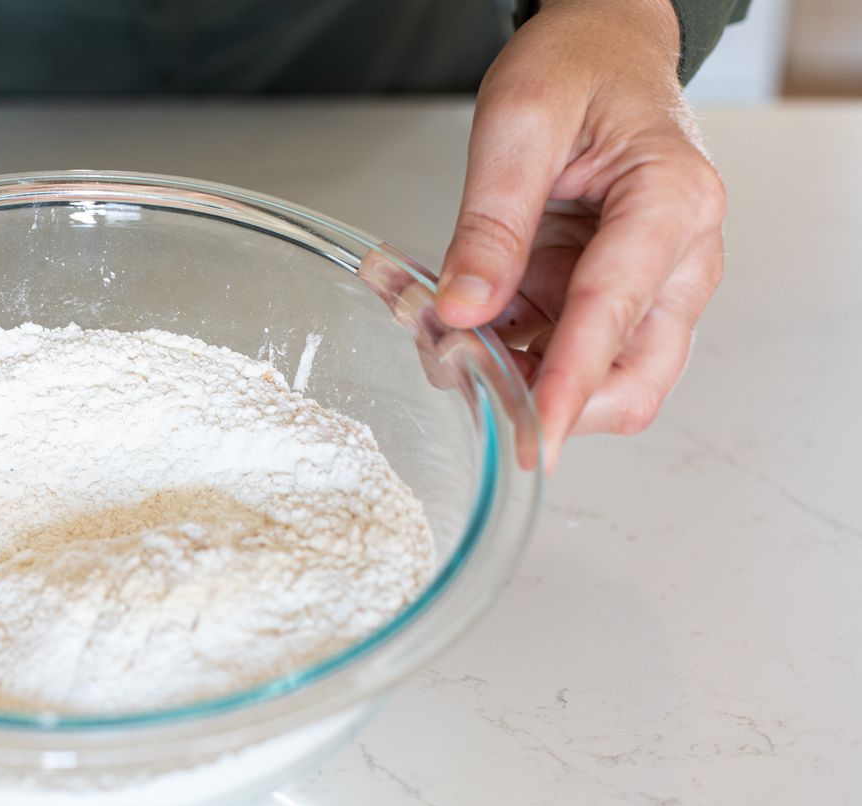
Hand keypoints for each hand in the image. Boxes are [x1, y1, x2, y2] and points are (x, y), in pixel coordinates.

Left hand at [436, 0, 725, 471]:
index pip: (616, 315)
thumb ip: (492, 220)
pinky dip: (509, 355)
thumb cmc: (579, 68)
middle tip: (462, 378)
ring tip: (442, 335)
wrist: (603, 51)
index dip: (569, 387)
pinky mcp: (608, 299)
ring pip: (596, 379)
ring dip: (517, 379)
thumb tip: (464, 311)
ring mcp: (649, 286)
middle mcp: (678, 258)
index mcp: (670, 204)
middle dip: (548, 399)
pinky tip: (459, 325)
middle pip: (633, 379)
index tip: (535, 439)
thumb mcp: (518, 122)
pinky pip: (562, 355)